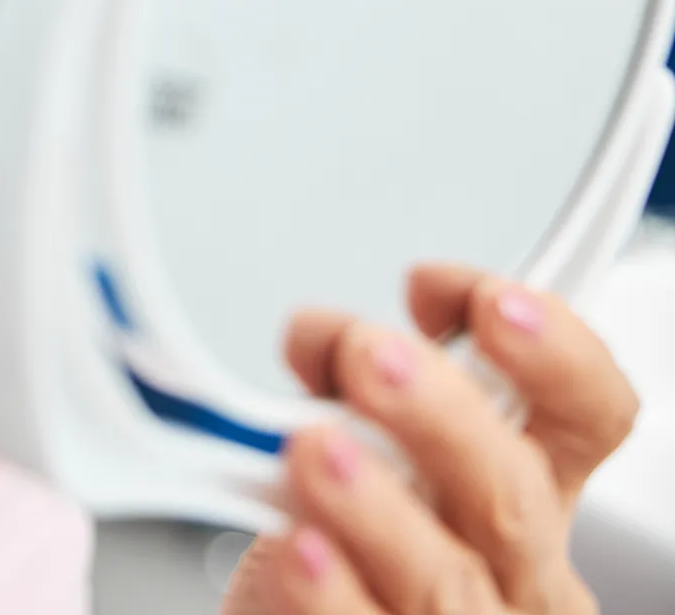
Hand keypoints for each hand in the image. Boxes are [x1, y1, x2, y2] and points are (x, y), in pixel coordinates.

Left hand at [226, 264, 638, 614]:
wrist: (294, 614)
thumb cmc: (342, 540)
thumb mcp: (356, 438)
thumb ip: (346, 380)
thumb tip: (318, 336)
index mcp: (526, 487)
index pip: (587, 417)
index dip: (557, 353)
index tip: (491, 299)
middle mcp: (513, 566)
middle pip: (512, 497)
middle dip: (440, 416)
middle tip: (366, 356)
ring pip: (446, 582)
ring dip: (378, 511)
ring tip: (315, 452)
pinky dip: (331, 595)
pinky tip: (294, 550)